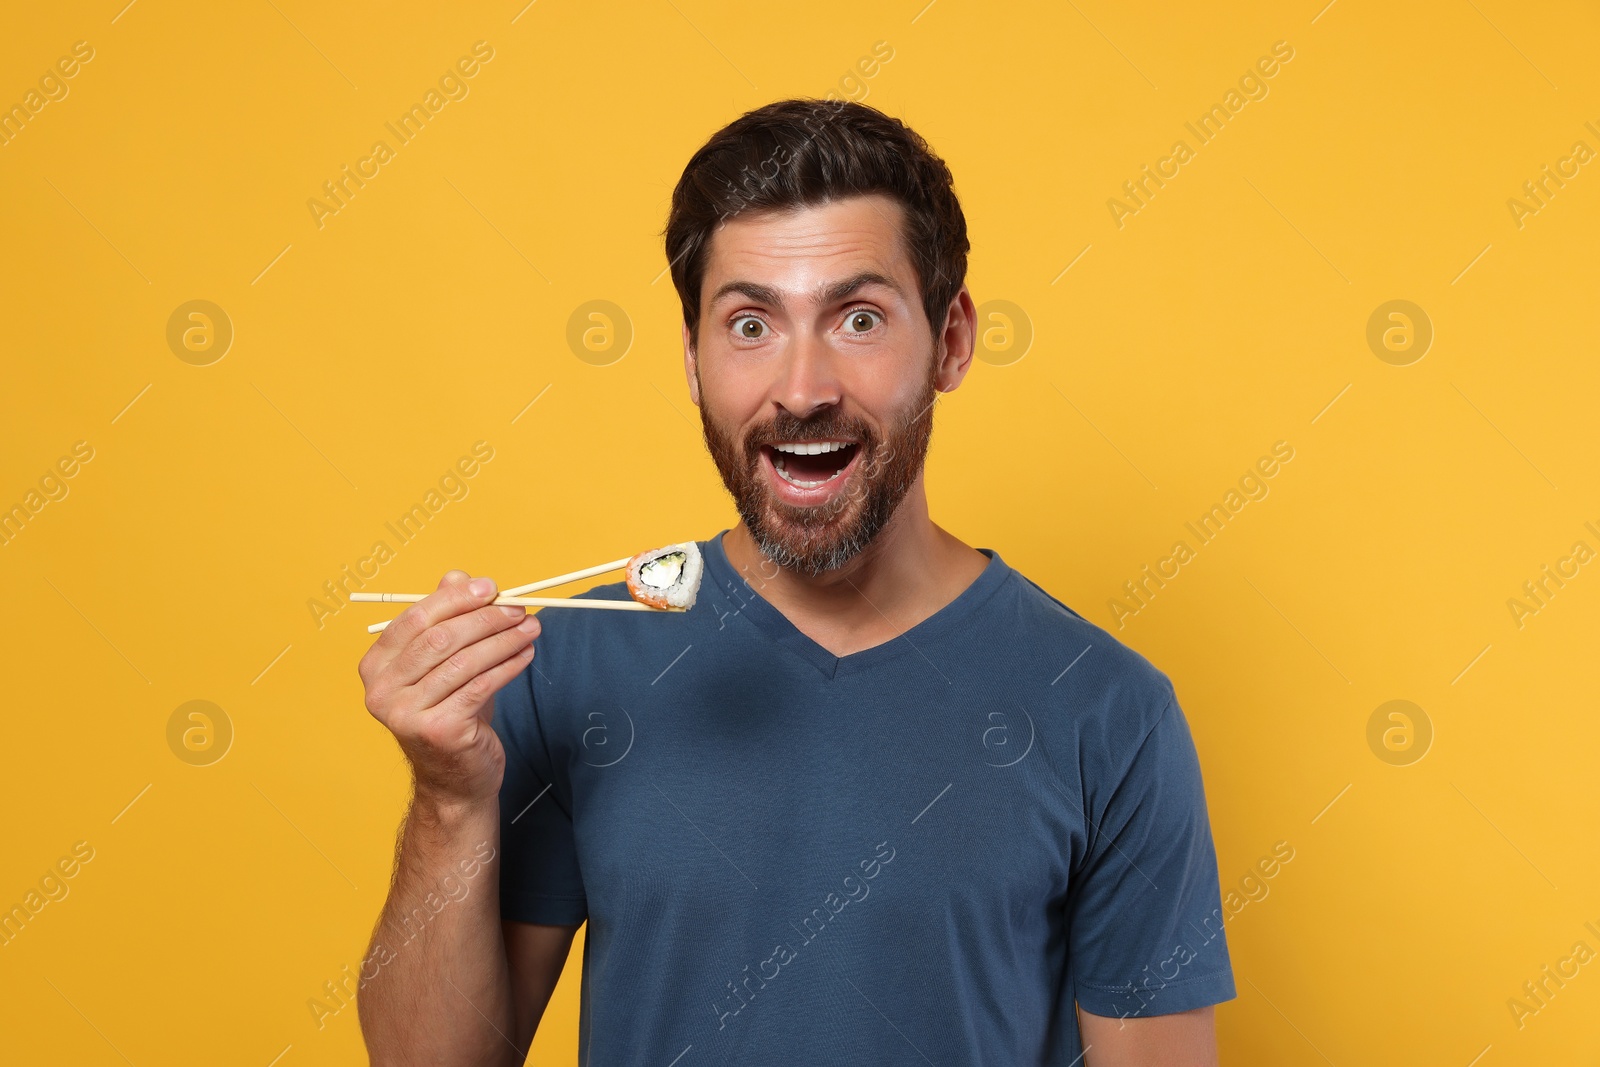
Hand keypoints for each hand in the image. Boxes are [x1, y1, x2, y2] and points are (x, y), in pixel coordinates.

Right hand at [358, 571, 540, 805]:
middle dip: (486, 618)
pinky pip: (481, 686)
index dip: (455, 599)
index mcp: (375, 666)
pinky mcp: (439, 731)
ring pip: (465, 661)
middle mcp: (382, 691)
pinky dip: (509, 665)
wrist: (454, 779)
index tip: (492, 587)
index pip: (415, 619)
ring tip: (532, 627)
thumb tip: (459, 576)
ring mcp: (407, 714)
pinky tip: (526, 654)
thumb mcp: (445, 663)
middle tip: (520, 608)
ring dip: (504, 639)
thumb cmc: (451, 711)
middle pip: (440, 638)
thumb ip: (447, 618)